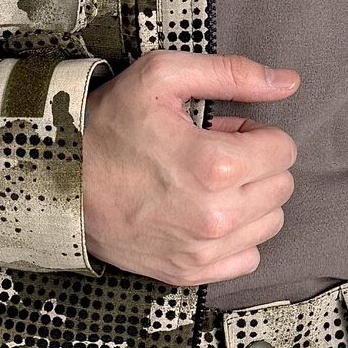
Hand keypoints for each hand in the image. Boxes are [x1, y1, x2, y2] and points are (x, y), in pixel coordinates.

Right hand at [81, 51, 298, 283]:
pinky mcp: (189, 274)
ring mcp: (202, 251)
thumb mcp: (163, 77)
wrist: (59, 182)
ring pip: (270, 223)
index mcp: (216, 165)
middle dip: (256, 164)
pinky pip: (248, 258)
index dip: (256, 132)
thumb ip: (232, 73)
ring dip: (250, 200)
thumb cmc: (108, 126)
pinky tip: (205, 216)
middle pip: (282, 186)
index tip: (225, 131)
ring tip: (208, 185)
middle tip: (213, 154)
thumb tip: (288, 82)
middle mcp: (216, 216)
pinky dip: (237, 237)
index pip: (284, 149)